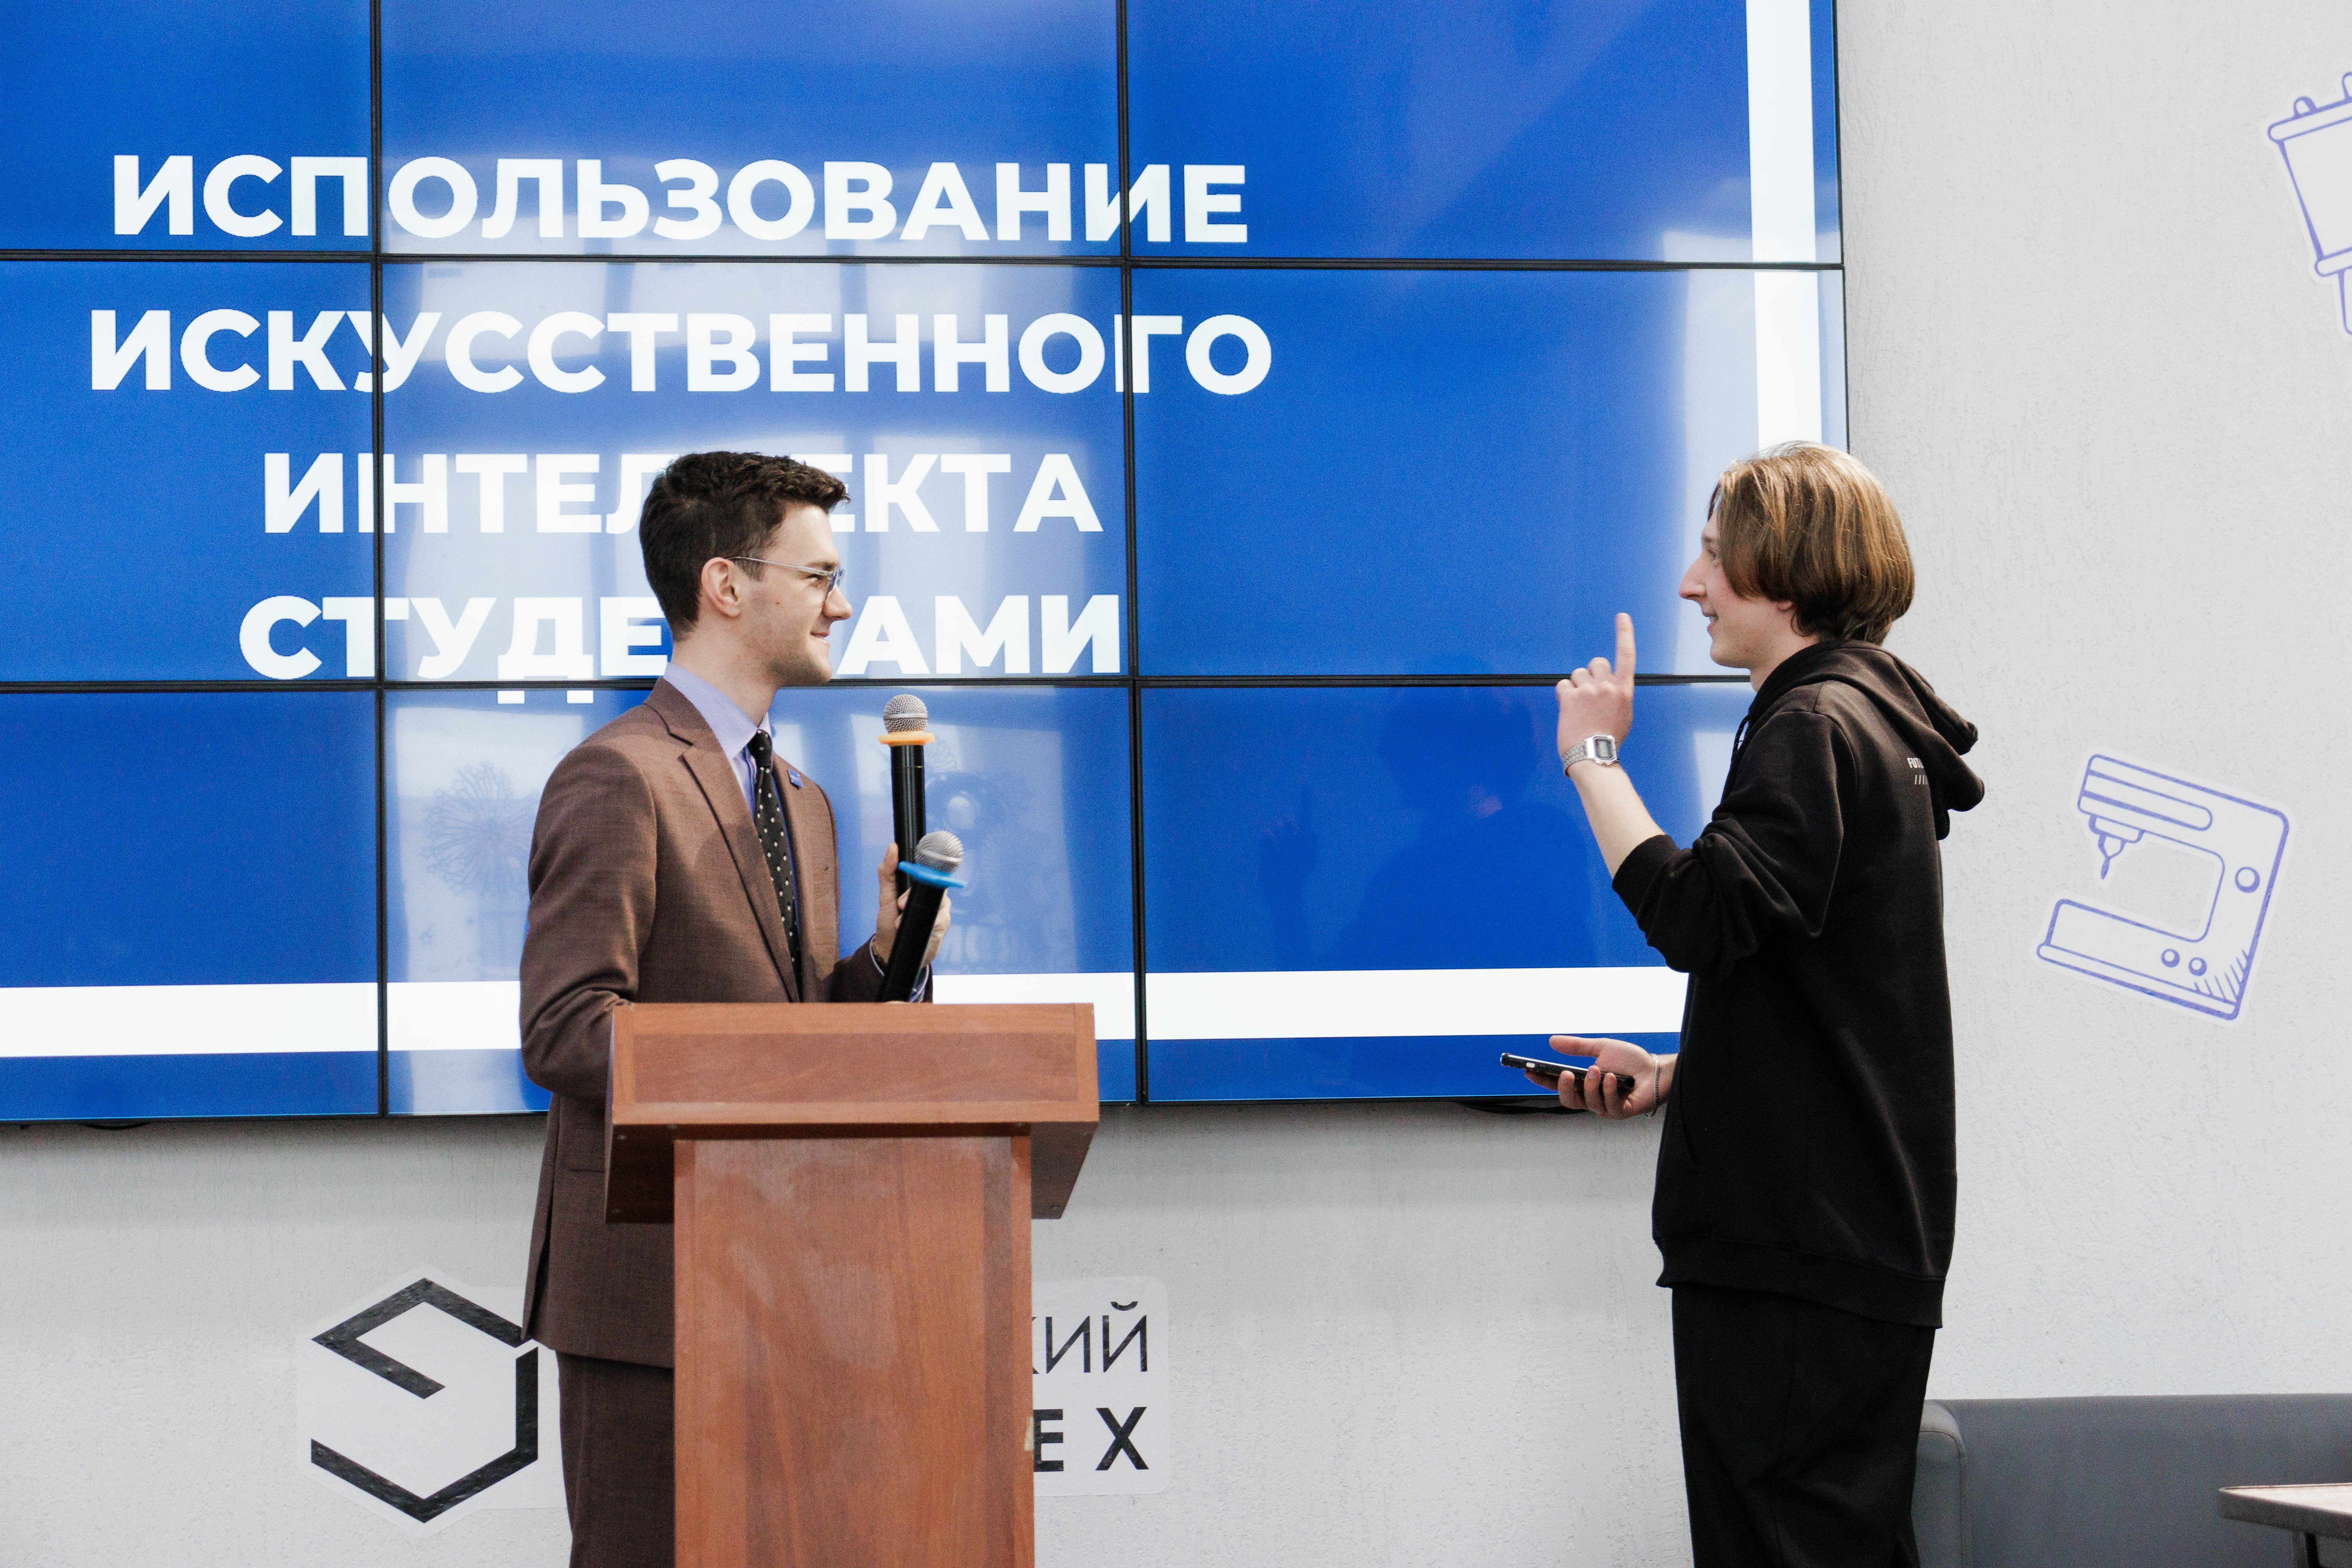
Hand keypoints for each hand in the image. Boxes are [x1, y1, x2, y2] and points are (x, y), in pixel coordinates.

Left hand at [873, 843, 951, 966]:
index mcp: (920, 885)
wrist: (892, 950)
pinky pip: (941, 919)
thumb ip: (887, 872)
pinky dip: (925, 923)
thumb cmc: (890, 922)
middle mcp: (933, 895)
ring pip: (939, 902)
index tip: (914, 873)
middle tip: (900, 904)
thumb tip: (892, 847)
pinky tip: (911, 928)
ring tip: (900, 922)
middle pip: (936, 884)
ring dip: (916, 911)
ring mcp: (941, 910)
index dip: (924, 867)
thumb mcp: (885, 896)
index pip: (929, 868)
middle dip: (914, 895)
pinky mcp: (943, 926)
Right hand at [1529, 1035, 1664, 1117]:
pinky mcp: (1621, 1112)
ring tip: (1597, 1069)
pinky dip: (1609, 1090)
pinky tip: (1612, 1078)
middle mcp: (1593, 1098)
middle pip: (1569, 1101)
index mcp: (1585, 1084)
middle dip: (1564, 1088)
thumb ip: (1577, 1047)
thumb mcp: (1601, 1048)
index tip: (1529, 1072)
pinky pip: (1609, 1106)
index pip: (1559, 1085)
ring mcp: (1606, 1107)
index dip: (1543, 1081)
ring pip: (1588, 1103)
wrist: (1657, 1069)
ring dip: (1591, 1086)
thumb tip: (1551, 1041)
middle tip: (1565, 1073)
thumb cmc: (1631, 1061)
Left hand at [1557, 613, 1635, 762]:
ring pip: (1577, 674)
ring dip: (1576, 686)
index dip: (1624, 634)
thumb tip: (1608, 686)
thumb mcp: (1623, 714)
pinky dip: (1564, 694)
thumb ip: (1617, 694)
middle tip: (1590, 694)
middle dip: (1591, 674)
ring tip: (1580, 707)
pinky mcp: (1570, 697)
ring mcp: (1588, 690)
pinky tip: (1569, 710)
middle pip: (1596, 663)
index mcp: (1624, 690)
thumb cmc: (1608, 737)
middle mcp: (1607, 686)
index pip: (1627, 655)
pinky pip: (1563, 685)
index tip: (1622, 617)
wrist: (1592, 755)